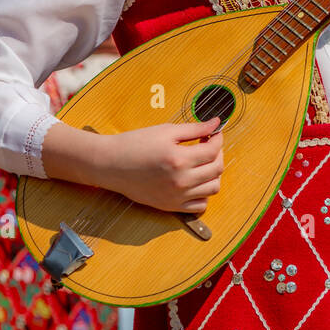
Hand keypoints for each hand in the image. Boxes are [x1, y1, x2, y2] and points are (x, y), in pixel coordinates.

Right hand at [95, 118, 224, 213]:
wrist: (111, 165)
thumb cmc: (135, 144)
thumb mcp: (165, 131)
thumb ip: (194, 128)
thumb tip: (216, 123)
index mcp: (179, 159)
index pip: (213, 150)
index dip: (218, 139)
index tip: (214, 133)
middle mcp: (181, 180)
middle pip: (216, 169)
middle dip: (218, 154)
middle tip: (209, 145)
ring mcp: (176, 196)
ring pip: (213, 188)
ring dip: (214, 174)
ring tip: (204, 163)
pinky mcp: (171, 206)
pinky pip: (200, 205)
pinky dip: (204, 193)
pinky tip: (197, 181)